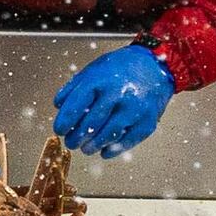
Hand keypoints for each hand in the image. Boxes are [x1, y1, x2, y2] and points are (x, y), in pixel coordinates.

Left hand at [52, 43, 177, 157]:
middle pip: (90, 125)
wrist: (156, 65)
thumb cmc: (122, 68)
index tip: (59, 130)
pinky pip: (127, 141)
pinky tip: (104, 150)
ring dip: (92, 146)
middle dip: (76, 138)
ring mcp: (134, 109)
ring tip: (85, 148)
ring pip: (107, 135)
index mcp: (100, 81)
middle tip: (71, 142)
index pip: (75, 106)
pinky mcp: (147, 122)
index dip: (64, 122)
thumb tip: (59, 106)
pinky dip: (113, 149)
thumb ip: (74, 88)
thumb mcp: (94, 70)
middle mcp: (117, 95)